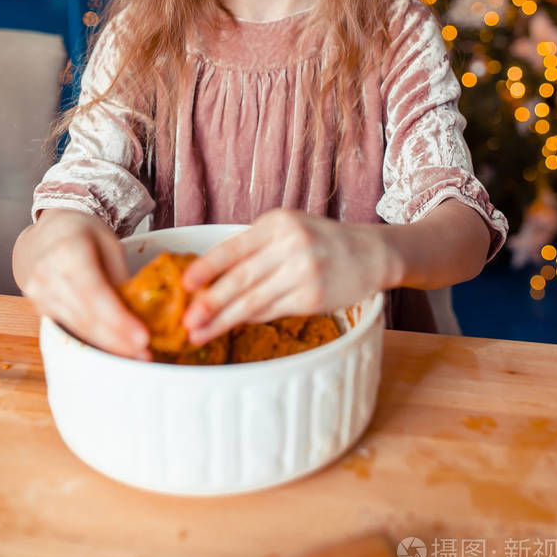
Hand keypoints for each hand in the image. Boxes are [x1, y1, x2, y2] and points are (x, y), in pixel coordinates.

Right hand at [12, 209, 151, 359]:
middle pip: (85, 317)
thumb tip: (138, 312)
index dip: (118, 320)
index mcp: (68, 252)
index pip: (95, 294)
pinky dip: (92, 339)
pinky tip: (112, 346)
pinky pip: (68, 327)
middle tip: (144, 354)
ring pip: (77, 327)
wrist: (45, 232)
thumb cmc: (82, 232)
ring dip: (106, 345)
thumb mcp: (109, 243)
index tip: (143, 339)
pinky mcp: (37, 308)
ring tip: (134, 354)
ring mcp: (37, 294)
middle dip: (117, 340)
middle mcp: (47, 275)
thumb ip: (120, 276)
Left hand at [180, 209, 387, 344]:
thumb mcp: (289, 229)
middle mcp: (291, 245)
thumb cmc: (321, 241)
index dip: (207, 268)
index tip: (185, 284)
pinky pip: (272, 311)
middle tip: (185, 321)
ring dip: (223, 319)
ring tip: (199, 333)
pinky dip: (249, 319)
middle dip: (209, 302)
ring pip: (253, 300)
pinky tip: (233, 325)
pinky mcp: (314, 297)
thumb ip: (256, 247)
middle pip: (240, 278)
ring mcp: (304, 272)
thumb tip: (212, 278)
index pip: (234, 248)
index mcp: (278, 222)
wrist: (371, 253)